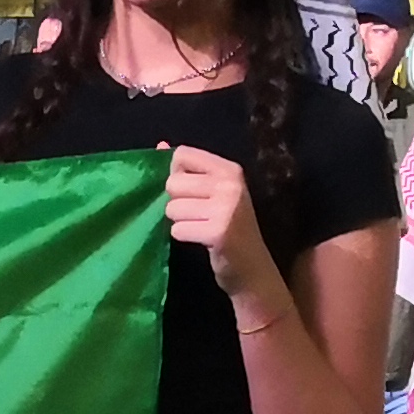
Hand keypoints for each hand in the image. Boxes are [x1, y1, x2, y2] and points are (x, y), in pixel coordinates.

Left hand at [160, 144, 279, 309]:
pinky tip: (201, 240)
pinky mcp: (218, 232)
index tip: (190, 192)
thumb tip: (160, 145)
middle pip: (173, 182)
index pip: (182, 155)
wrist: (252, 269)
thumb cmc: (229, 228)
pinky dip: (183, 236)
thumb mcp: (215, 193)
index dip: (176, 174)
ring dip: (179, 221)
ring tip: (200, 227)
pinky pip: (178, 229)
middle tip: (196, 214)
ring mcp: (226, 208)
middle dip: (176, 201)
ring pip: (172, 207)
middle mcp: (230, 184)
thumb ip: (189, 169)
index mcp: (229, 169)